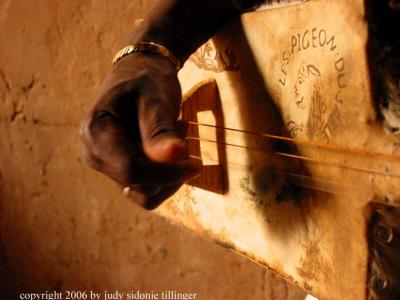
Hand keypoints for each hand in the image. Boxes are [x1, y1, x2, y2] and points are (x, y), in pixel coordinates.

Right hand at [80, 53, 199, 208]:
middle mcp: (94, 154)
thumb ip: (161, 130)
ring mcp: (107, 165)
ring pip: (146, 193)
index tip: (196, 164)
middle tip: (183, 128)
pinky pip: (149, 191)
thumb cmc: (147, 80)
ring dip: (170, 172)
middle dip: (170, 166)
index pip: (131, 169)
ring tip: (177, 133)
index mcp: (96, 133)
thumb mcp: (156, 99)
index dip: (167, 173)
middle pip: (140, 183)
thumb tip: (175, 156)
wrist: (140, 73)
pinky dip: (167, 176)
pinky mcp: (121, 172)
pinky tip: (171, 148)